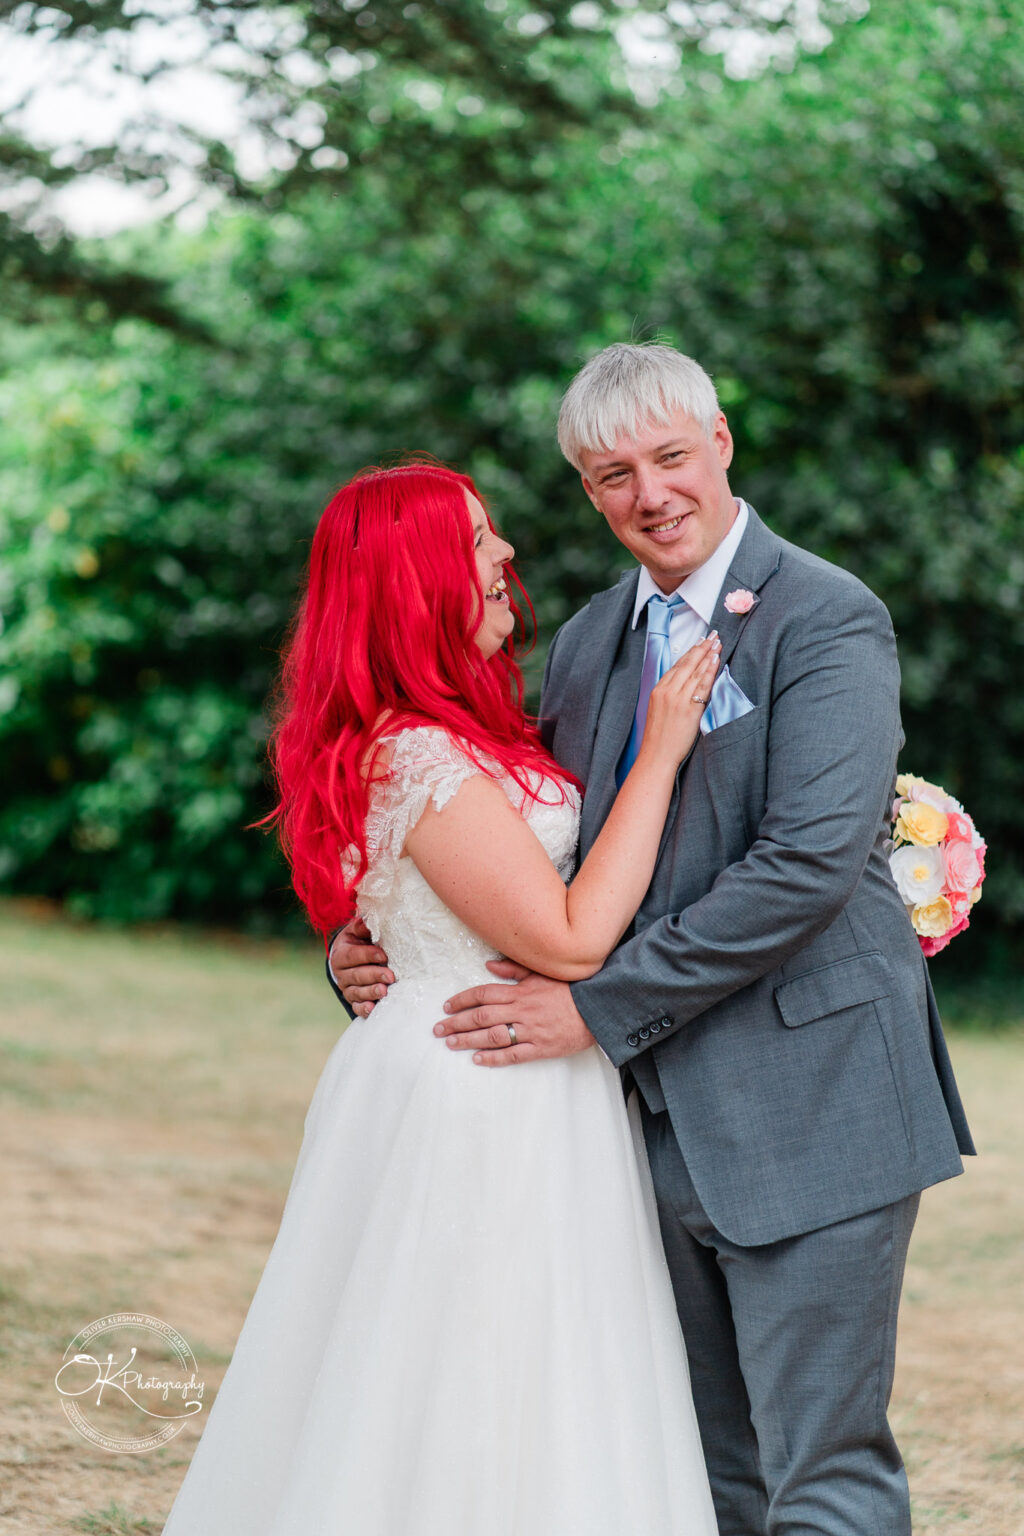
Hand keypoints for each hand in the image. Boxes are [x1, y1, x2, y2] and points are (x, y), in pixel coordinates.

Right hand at [328, 919, 394, 1017]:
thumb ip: (363, 926)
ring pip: (356, 992)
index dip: (367, 955)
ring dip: (370, 992)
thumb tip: (372, 916)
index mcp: (341, 954)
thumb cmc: (359, 941)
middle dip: (373, 976)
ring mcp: (346, 988)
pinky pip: (356, 1007)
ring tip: (384, 991)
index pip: (352, 955)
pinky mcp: (353, 1000)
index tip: (384, 956)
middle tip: (390, 976)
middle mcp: (341, 973)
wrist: (351, 958)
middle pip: (356, 975)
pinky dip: (364, 1009)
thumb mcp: (358, 931)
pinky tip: (373, 1008)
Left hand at [433, 960, 595, 1065]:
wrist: (598, 1008)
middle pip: (482, 1016)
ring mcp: (530, 1031)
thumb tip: (488, 966)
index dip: (462, 1000)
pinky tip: (477, 1059)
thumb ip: (513, 970)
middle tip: (438, 1029)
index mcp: (520, 991)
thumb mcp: (541, 974)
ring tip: (451, 1043)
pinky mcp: (541, 1048)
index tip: (447, 1006)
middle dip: (457, 1022)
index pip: (484, 994)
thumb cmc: (570, 989)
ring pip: (493, 1037)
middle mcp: (522, 1010)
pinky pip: (513, 1055)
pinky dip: (494, 1058)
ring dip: (469, 1040)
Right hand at [640, 631, 720, 768]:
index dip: (690, 652)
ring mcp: (678, 699)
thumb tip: (682, 685)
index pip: (676, 666)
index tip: (699, 642)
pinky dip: (709, 671)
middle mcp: (667, 691)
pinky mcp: (689, 709)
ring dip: (707, 655)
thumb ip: (668, 695)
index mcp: (658, 690)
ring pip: (695, 671)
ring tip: (717, 643)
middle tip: (712, 636)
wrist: (656, 756)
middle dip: (701, 648)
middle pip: (687, 664)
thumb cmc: (658, 738)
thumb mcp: (657, 710)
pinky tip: (715, 660)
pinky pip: (702, 686)